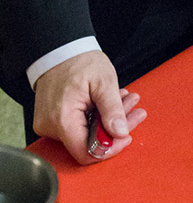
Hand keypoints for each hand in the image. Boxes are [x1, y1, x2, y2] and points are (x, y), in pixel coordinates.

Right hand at [32, 52, 146, 164]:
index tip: (126, 135)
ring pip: (85, 135)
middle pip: (88, 144)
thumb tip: (120, 133)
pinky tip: (111, 103)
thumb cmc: (79, 61)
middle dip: (115, 129)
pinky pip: (77, 127)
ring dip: (109, 120)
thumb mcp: (104, 81)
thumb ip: (112, 109)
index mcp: (62, 119)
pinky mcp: (51, 121)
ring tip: (126, 101)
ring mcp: (48, 125)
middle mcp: (50, 127)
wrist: (60, 50)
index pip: (86, 152)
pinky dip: (97, 117)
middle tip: (134, 110)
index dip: (110, 149)